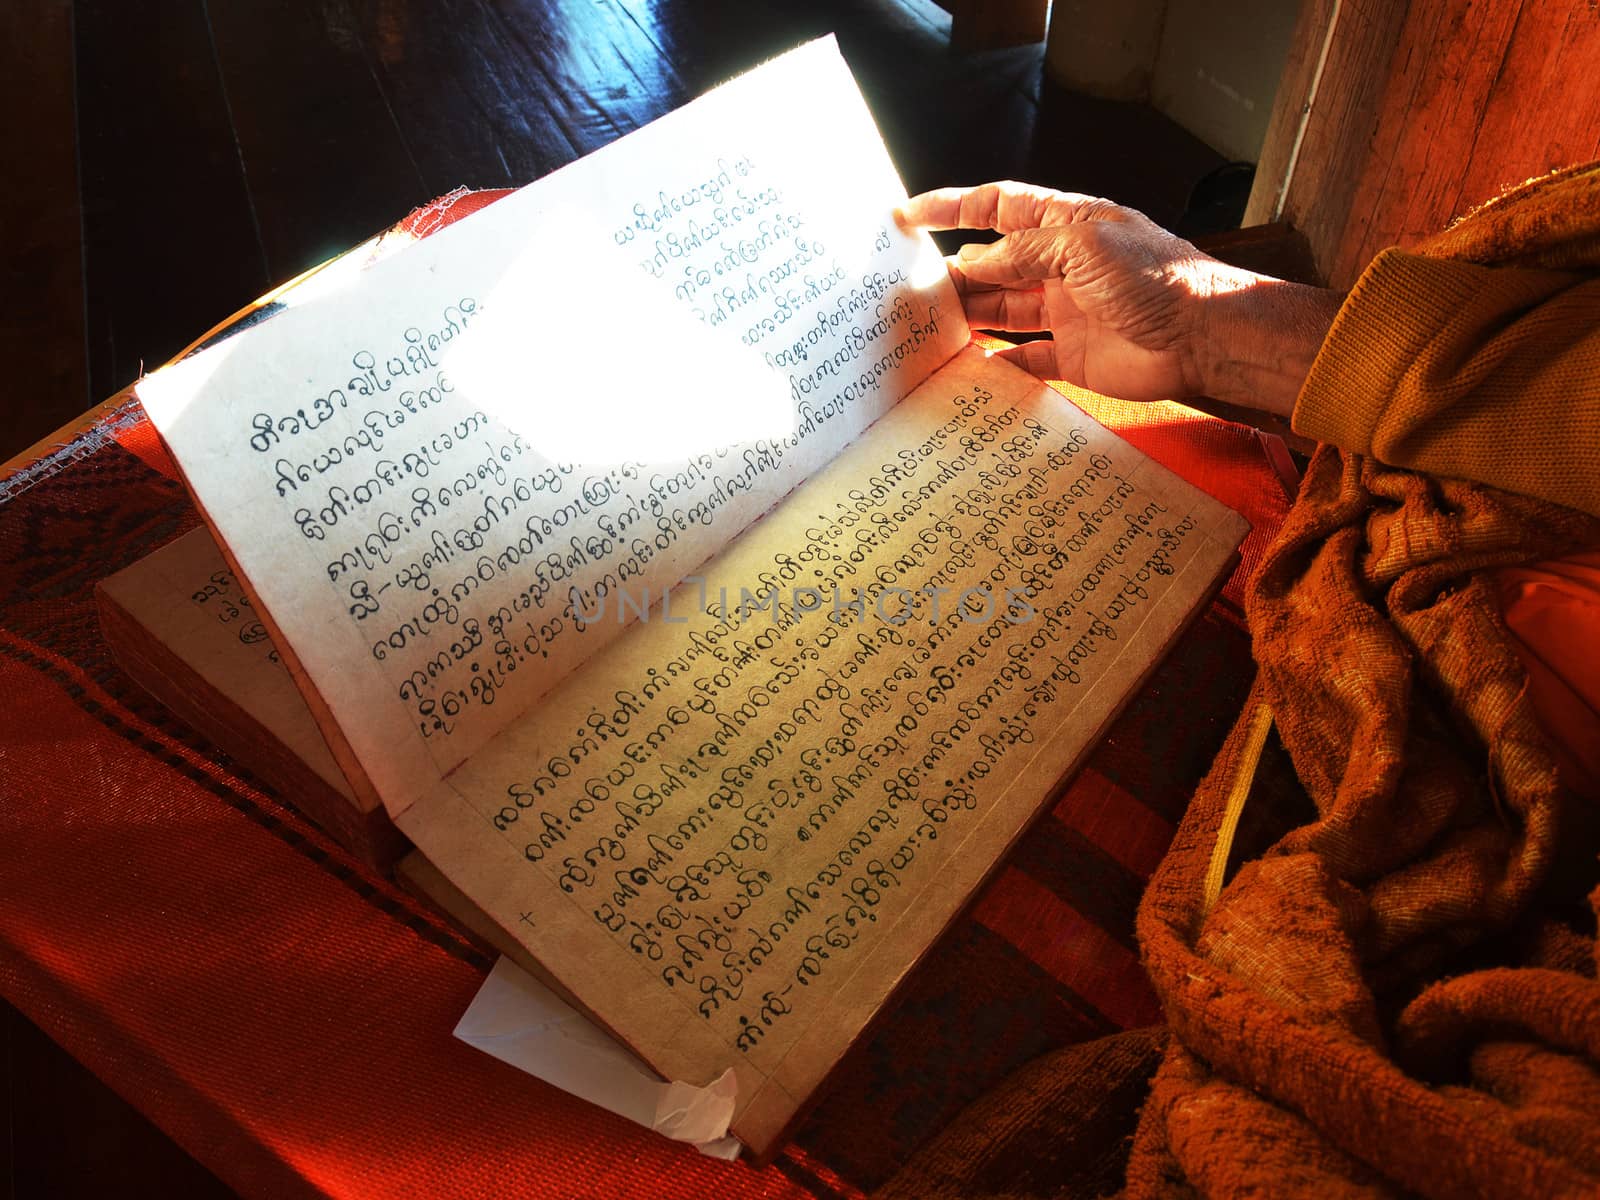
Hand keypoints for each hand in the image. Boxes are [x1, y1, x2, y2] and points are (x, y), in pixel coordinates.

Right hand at [897, 181, 1341, 417]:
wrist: (1202, 336)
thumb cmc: (1155, 277)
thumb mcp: (1081, 246)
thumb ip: (1024, 251)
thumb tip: (976, 261)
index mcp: (1066, 226)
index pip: (997, 208)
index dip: (952, 209)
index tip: (908, 217)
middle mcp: (1062, 266)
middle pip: (994, 265)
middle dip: (954, 272)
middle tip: (910, 286)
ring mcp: (1066, 312)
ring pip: (1002, 310)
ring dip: (969, 315)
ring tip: (928, 324)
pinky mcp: (1072, 356)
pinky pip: (1024, 359)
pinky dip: (997, 362)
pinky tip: (971, 365)